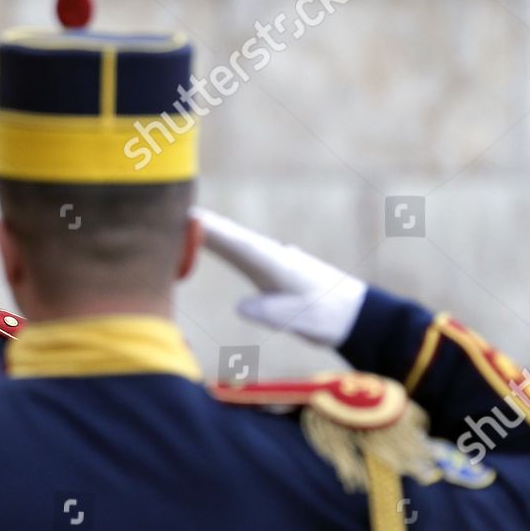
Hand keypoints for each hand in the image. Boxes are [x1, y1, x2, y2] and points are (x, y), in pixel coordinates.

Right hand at [195, 208, 365, 347]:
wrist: (357, 316)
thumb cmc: (329, 317)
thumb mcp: (300, 318)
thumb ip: (271, 311)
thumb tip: (241, 306)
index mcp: (276, 264)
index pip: (236, 243)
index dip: (210, 231)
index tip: (186, 217)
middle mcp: (273, 257)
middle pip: (231, 237)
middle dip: (203, 225)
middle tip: (172, 212)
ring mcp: (274, 261)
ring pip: (237, 242)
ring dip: (212, 231)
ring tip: (185, 221)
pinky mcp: (275, 270)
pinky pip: (243, 251)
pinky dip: (224, 242)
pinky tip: (217, 240)